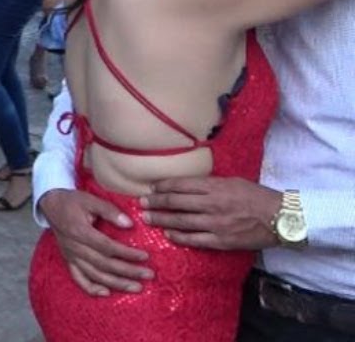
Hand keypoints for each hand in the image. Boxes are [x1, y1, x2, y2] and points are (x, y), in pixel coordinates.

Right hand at [40, 189, 150, 295]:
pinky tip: (107, 293)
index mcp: (80, 231)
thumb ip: (110, 211)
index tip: (145, 256)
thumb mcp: (91, 200)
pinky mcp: (68, 261)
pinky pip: (79, 279)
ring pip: (95, 275)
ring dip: (116, 283)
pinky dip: (91, 288)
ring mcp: (71, 256)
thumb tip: (129, 224)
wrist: (51, 205)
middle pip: (104, 264)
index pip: (107, 247)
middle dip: (128, 271)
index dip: (127, 253)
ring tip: (136, 287)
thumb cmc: (73, 202)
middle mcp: (75, 248)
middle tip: (149, 274)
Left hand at [141, 177, 280, 250]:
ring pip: (180, 220)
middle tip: (141, 202)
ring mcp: (216, 223)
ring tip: (146, 217)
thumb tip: (187, 185)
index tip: (151, 187)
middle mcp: (212, 203)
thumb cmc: (258, 196)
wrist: (282, 218)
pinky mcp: (221, 240)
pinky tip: (167, 233)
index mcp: (216, 186)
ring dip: (160, 218)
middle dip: (155, 202)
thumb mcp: (233, 181)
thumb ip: (210, 184)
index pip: (181, 185)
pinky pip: (193, 239)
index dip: (163, 186)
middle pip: (175, 202)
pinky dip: (178, 236)